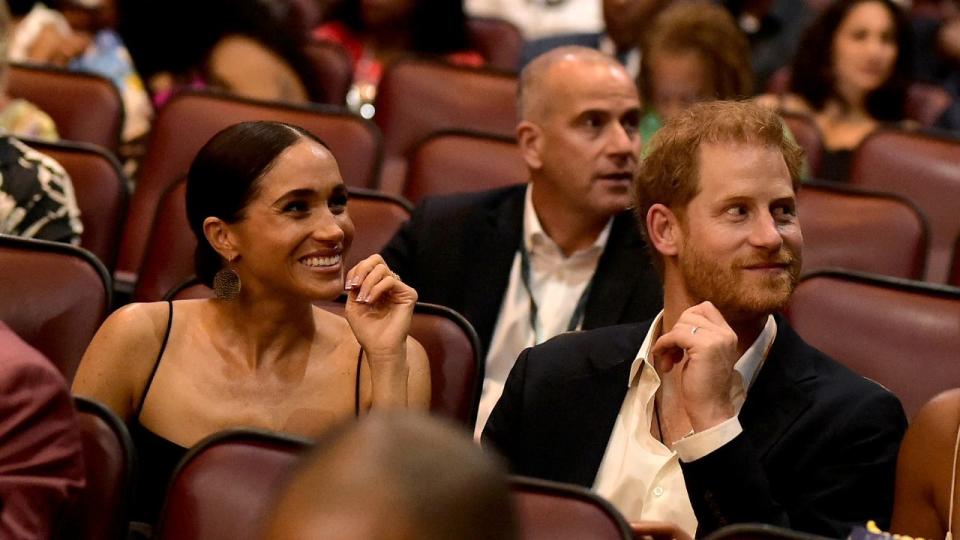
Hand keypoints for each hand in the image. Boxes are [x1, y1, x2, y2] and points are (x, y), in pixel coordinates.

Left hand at [343, 255, 416, 360]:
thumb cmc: (366, 330)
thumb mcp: (353, 304)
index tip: (348, 287)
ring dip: (367, 283)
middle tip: (355, 285)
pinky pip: (391, 280)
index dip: (355, 271)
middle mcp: (389, 284)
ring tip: (363, 300)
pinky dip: (377, 289)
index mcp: (377, 285)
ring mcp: (399, 288)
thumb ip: (355, 285)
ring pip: (382, 269)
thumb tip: (358, 271)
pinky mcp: (408, 294)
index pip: (367, 265)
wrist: (379, 347)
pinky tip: (370, 301)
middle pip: (376, 259)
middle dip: (362, 270)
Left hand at [652, 302, 737, 431]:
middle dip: (675, 331)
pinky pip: (675, 335)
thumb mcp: (703, 355)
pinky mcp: (704, 346)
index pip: (705, 308)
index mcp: (728, 334)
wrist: (711, 409)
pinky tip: (665, 361)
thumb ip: (697, 337)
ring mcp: (717, 338)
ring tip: (669, 361)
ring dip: (668, 341)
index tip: (679, 340)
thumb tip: (677, 326)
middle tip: (671, 353)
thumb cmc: (704, 386)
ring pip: (682, 324)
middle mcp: (726, 333)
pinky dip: (664, 345)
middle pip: (691, 314)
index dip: (687, 320)